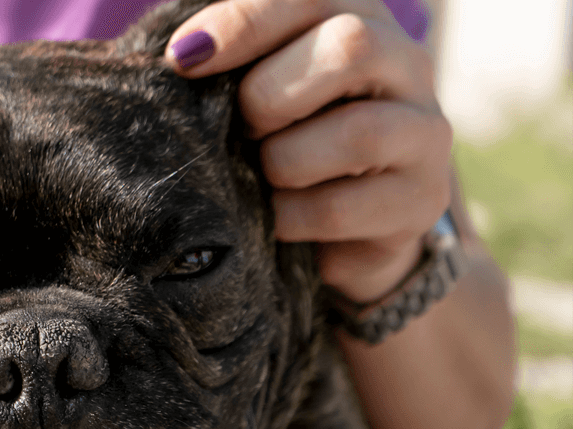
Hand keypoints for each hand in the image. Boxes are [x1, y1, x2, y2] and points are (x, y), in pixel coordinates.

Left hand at [167, 0, 452, 302]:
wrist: (343, 230)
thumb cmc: (284, 143)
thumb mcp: (256, 92)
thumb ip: (228, 65)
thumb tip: (181, 55)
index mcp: (359, 17)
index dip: (244, 22)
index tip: (182, 58)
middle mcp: (405, 64)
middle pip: (351, 46)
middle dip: (270, 95)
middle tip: (242, 130)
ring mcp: (424, 134)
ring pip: (356, 133)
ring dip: (282, 162)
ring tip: (263, 177)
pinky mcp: (420, 201)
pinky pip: (337, 208)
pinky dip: (287, 216)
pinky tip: (274, 219)